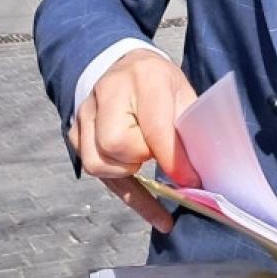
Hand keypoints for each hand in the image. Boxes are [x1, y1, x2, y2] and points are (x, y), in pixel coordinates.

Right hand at [70, 51, 199, 231]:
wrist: (126, 66)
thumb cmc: (160, 84)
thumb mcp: (184, 94)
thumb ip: (191, 129)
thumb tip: (201, 174)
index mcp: (145, 77)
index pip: (154, 127)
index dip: (173, 160)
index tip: (190, 181)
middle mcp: (108, 92)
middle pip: (116, 144)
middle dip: (141, 158)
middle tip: (156, 155)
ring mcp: (86, 112)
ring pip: (97, 162)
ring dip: (126, 172)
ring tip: (143, 161)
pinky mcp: (75, 133)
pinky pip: (95, 173)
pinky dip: (127, 195)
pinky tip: (155, 211)